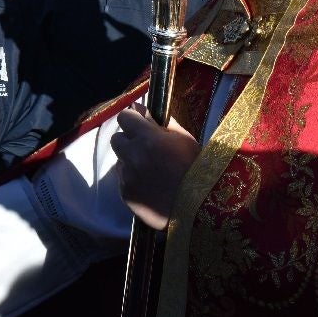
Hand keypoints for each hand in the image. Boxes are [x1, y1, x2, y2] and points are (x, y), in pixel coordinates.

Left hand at [111, 105, 199, 230]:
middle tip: (145, 148)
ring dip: (130, 161)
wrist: (200, 208)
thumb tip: (141, 108)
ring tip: (151, 171)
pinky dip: (132, 180)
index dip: (133, 119)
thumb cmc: (197, 169)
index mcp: (147, 139)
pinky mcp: (125, 195)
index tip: (140, 124)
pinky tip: (150, 186)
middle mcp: (132, 156)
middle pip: (116, 138)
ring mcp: (127, 177)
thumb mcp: (185, 139)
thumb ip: (162, 122)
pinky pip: (123, 180)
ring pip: (120, 160)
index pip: (124, 117)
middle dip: (128, 140)